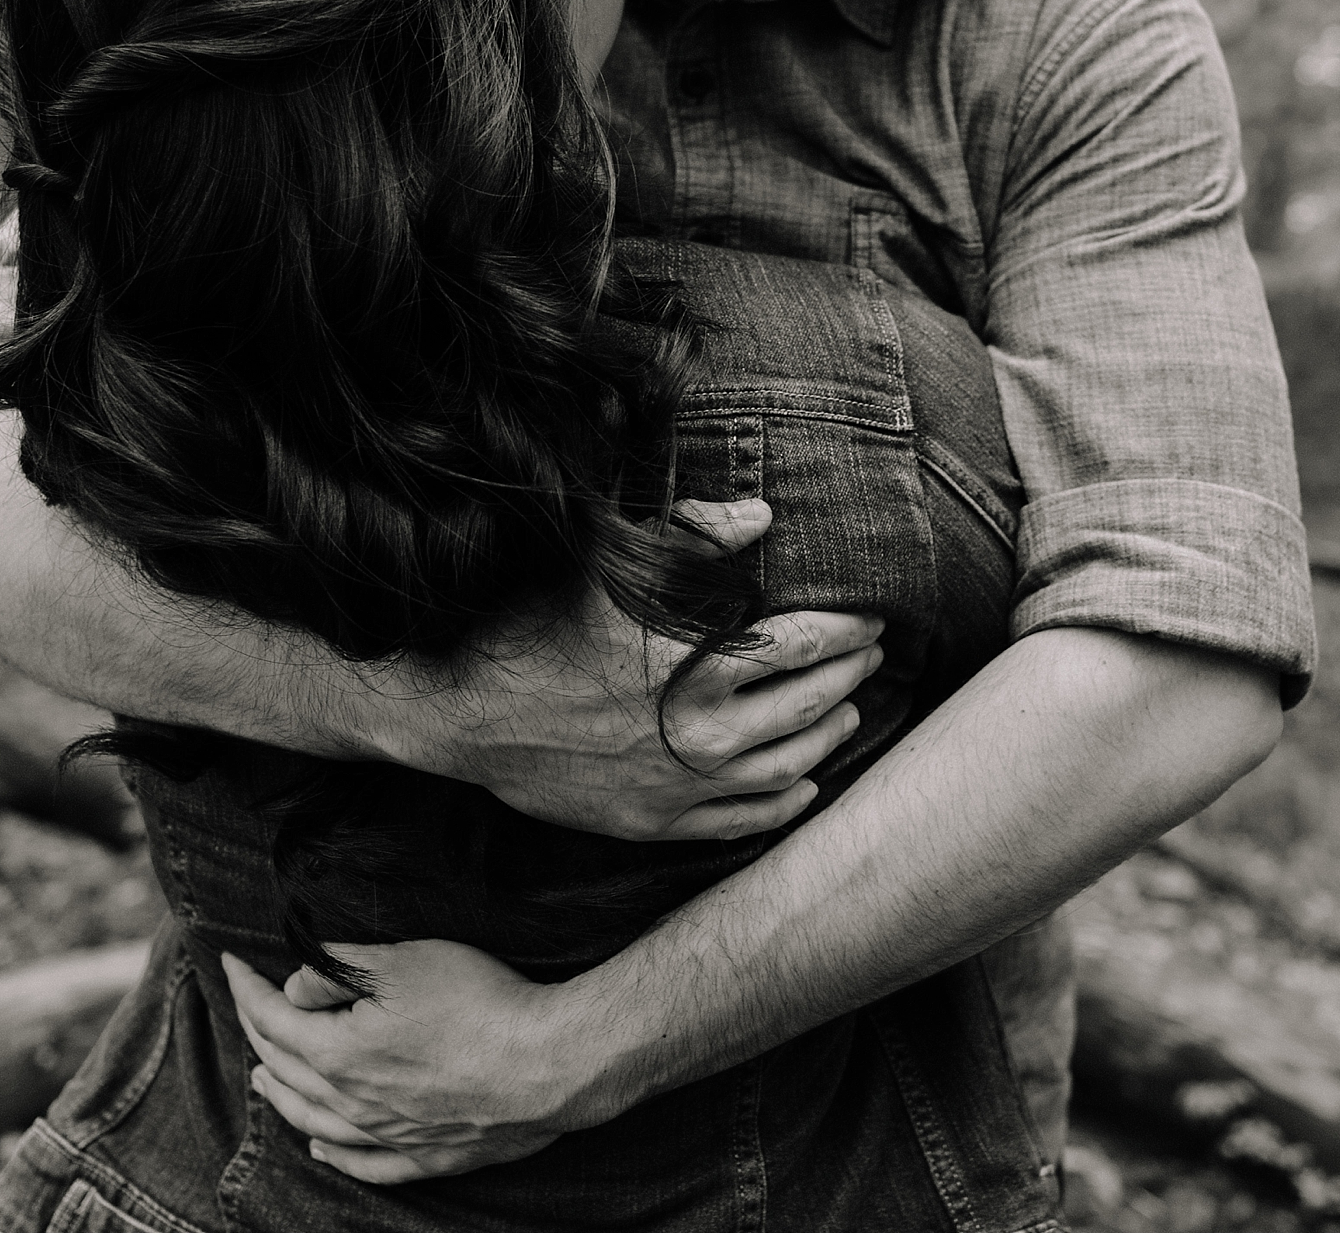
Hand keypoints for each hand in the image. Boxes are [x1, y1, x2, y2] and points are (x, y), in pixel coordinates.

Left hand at [221, 936, 595, 1183]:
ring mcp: (389, 1137)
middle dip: (258, 1033)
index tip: (230, 961)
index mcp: (340, 1054)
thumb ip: (338, 969)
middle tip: (246, 1004)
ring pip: (314, 1122)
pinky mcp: (425, 1158)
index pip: (273, 1020)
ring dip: (281, 1096)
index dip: (247, 988)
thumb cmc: (477, 1003)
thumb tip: (294, 985)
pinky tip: (319, 1149)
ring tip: (261, 1078)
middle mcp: (354, 1104)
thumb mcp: (402, 963)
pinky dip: (330, 1155)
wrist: (545, 1065)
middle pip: (287, 1071)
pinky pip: (361, 1165)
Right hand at [398, 495, 882, 841]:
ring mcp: (680, 785)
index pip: (804, 641)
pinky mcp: (656, 823)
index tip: (872, 616)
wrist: (466, 713)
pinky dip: (782, 804)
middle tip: (874, 656)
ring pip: (785, 765)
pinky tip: (803, 787)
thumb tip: (764, 515)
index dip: (847, 628)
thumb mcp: (610, 563)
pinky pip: (740, 822)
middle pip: (806, 702)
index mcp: (695, 659)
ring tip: (850, 710)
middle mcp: (699, 729)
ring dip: (828, 735)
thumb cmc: (536, 624)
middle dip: (850, 674)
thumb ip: (695, 535)